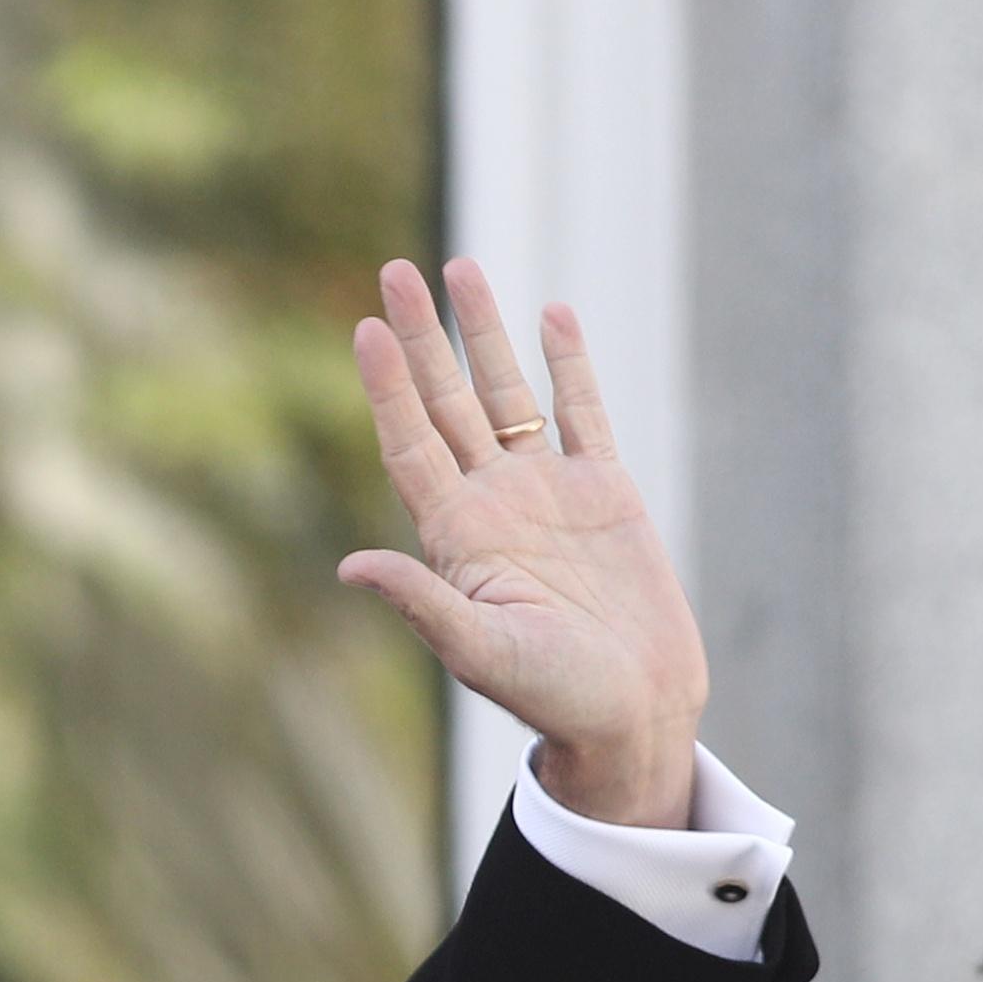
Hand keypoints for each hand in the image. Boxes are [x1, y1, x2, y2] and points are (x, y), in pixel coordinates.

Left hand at [338, 259, 706, 830]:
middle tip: (394, 272)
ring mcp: (548, 493)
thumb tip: (350, 567)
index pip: (410, 443)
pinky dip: (569, 364)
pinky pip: (583, 412)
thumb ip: (421, 603)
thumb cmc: (555, 697)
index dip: (388, 387)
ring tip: (460, 268)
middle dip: (422, 337)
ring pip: (508, 393)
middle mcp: (494, 503)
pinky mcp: (606, 492)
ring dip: (484, 333)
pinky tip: (552, 314)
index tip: (367, 329)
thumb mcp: (480, 653)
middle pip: (447, 401)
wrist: (633, 713)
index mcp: (457, 537)